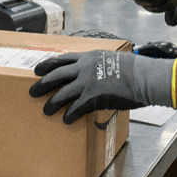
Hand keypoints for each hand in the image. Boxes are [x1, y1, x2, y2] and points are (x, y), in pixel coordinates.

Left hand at [29, 50, 172, 123]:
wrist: (144, 77)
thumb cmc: (134, 69)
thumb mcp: (112, 60)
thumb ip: (98, 66)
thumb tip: (93, 75)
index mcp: (88, 56)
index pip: (62, 59)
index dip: (47, 65)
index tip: (37, 69)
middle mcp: (84, 68)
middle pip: (56, 76)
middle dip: (42, 84)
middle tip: (32, 91)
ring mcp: (87, 82)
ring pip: (61, 93)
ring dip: (52, 103)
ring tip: (46, 110)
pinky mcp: (92, 97)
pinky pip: (75, 107)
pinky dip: (69, 114)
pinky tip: (66, 119)